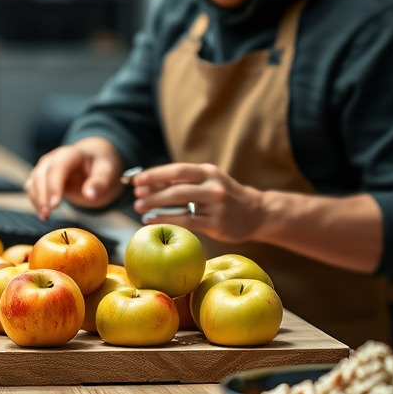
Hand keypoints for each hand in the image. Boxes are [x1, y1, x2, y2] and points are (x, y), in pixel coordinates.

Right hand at [24, 138, 122, 218]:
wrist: (96, 160)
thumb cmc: (101, 166)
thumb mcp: (108, 173)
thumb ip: (99, 183)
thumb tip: (89, 195)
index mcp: (73, 154)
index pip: (58, 167)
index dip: (54, 185)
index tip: (55, 205)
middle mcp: (55, 157)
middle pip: (42, 174)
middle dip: (42, 196)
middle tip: (47, 215)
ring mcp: (46, 166)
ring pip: (34, 180)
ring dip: (36, 199)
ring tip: (45, 217)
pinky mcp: (42, 176)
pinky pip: (32, 187)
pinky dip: (35, 200)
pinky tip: (43, 213)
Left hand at [131, 162, 264, 242]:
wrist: (256, 212)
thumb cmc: (224, 196)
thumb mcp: (208, 182)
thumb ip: (183, 182)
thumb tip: (148, 183)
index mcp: (208, 172)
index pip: (177, 170)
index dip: (155, 174)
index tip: (137, 180)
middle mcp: (213, 185)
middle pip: (177, 187)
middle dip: (153, 192)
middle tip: (135, 196)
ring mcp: (216, 204)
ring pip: (181, 203)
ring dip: (157, 206)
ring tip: (140, 209)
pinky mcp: (217, 223)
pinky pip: (187, 221)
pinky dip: (167, 220)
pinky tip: (153, 221)